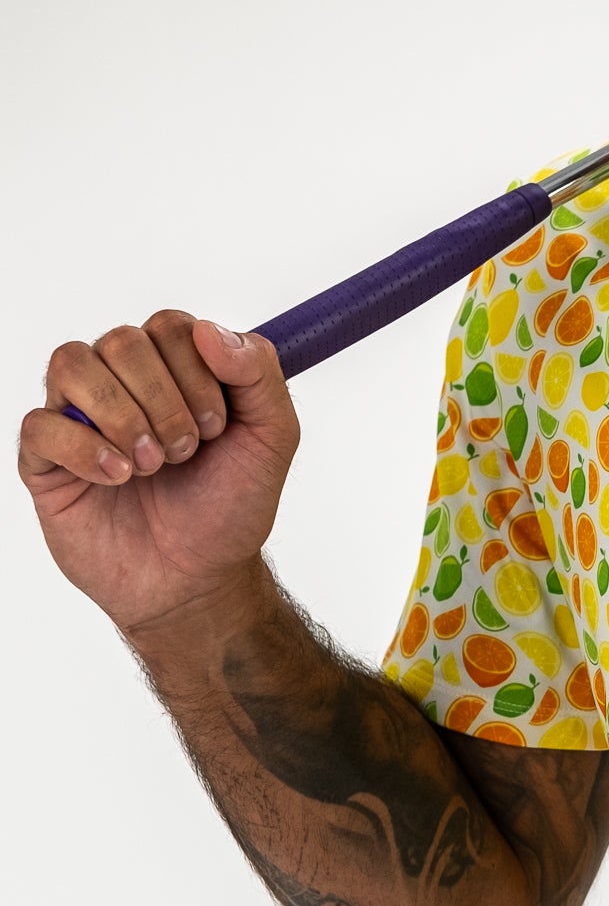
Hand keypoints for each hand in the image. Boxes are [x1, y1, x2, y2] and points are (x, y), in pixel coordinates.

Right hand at [19, 312, 300, 637]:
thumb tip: (208, 331)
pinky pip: (39, 424)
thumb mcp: (272, 438)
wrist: (198, 579)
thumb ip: (259, 372)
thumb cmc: (229, 507)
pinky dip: (84, 449)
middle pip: (122, 340)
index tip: (218, 427)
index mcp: (173, 368)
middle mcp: (122, 382)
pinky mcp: (45, 459)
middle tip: (187, 452)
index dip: (197, 372)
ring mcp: (79, 417)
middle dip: (165, 401)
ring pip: (71, 363)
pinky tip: (118, 479)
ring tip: (151, 466)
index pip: (170, 326)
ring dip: (122, 416)